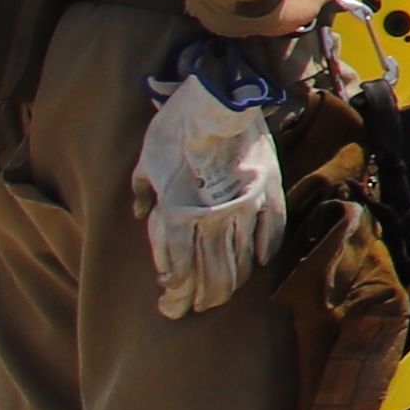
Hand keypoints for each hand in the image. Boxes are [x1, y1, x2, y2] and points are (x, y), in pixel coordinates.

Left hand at [134, 68, 288, 317]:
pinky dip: (262, 254)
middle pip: (210, 273)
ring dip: (229, 285)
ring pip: (240, 262)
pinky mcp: (269, 194)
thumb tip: (139, 214)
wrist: (218, 100)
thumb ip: (142, 193)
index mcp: (178, 214)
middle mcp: (212, 219)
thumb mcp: (145, 161)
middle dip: (201, 298)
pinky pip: (270, 235)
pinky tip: (256, 267)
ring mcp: (245, 209)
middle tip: (195, 309)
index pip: (177, 268)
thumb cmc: (175, 128)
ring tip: (221, 297)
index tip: (170, 306)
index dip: (174, 293)